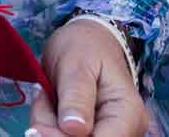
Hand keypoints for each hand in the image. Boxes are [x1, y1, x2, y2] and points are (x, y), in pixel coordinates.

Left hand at [26, 18, 148, 136]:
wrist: (87, 41)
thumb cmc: (84, 47)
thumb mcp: (76, 64)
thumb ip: (76, 97)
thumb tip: (74, 130)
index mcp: (128, 113)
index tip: (39, 127)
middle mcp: (126, 130)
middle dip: (54, 131)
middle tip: (43, 101)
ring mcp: (109, 134)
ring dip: (49, 127)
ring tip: (48, 98)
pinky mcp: (90, 135)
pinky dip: (50, 127)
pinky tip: (51, 106)